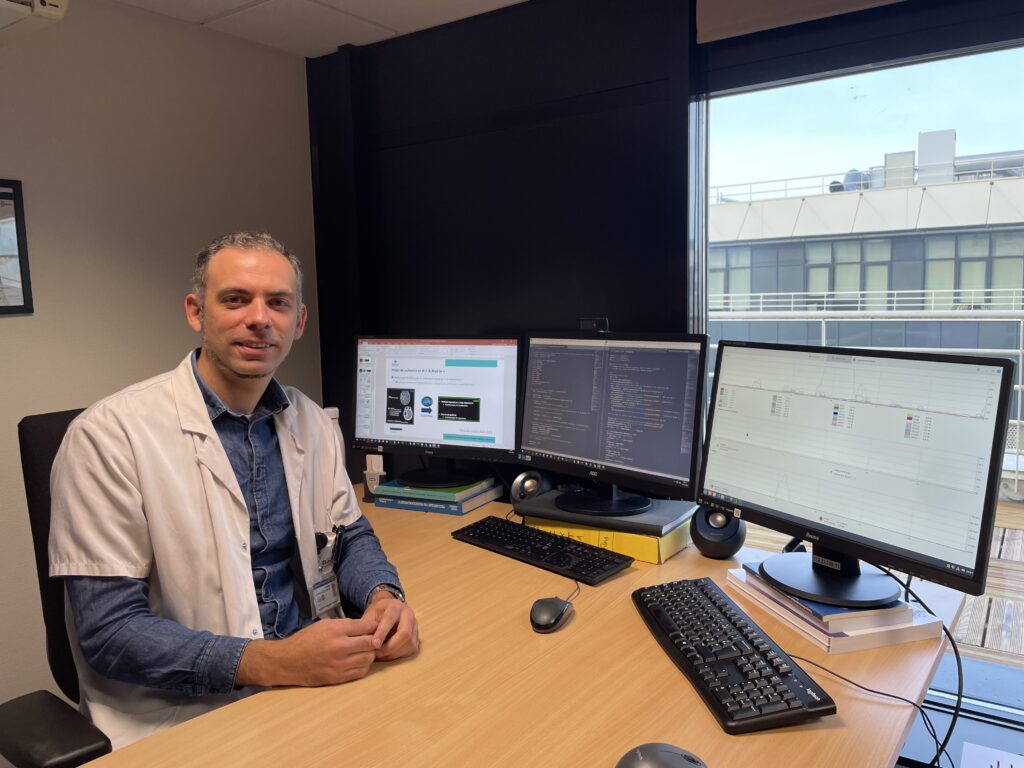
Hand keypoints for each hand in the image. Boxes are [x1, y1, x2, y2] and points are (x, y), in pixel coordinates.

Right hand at [235, 616, 379, 686]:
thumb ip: (344, 624)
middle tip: (370, 640)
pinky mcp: (338, 678)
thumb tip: (364, 626)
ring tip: (362, 651)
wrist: (287, 662)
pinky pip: (360, 672)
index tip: (372, 628)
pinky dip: (362, 666)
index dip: (372, 627)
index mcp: (336, 630)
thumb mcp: (324, 625)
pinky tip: (356, 662)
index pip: (366, 627)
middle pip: (371, 643)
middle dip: (373, 640)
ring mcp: (340, 664)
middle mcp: (339, 647)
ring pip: (368, 659)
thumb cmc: (305, 640)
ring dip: (369, 654)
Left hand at [365, 593, 419, 660]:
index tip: (374, 645)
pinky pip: (410, 649)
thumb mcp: (369, 616)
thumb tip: (362, 642)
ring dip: (393, 653)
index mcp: (395, 606)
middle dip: (390, 647)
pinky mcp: (416, 637)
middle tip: (376, 653)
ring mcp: (415, 626)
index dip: (382, 633)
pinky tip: (387, 654)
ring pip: (409, 643)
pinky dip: (398, 655)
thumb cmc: (376, 614)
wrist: (388, 609)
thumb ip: (366, 627)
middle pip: (405, 633)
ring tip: (379, 655)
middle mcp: (408, 614)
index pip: (390, 619)